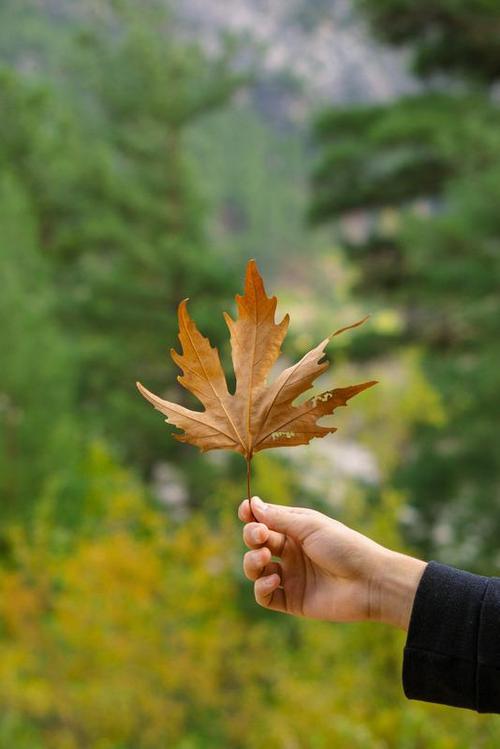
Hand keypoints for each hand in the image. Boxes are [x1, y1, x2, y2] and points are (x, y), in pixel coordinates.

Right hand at [238, 496, 426, 629]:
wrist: (369, 581)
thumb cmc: (344, 546)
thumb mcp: (310, 525)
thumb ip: (279, 518)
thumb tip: (252, 503)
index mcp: (296, 529)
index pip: (264, 520)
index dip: (251, 515)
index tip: (244, 512)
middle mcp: (290, 551)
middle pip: (256, 542)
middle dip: (252, 536)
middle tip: (261, 536)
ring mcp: (290, 576)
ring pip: (255, 569)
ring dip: (252, 561)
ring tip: (266, 558)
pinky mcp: (292, 600)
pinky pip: (264, 596)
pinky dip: (261, 588)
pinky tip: (274, 580)